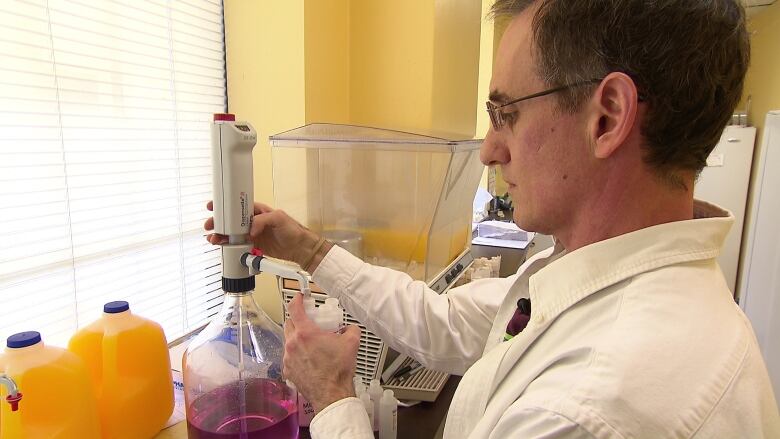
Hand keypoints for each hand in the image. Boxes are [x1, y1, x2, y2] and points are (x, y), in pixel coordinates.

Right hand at [204, 201, 321, 265]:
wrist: (299, 248)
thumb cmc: (292, 230)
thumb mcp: (279, 218)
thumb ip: (263, 220)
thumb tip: (250, 228)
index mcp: (258, 211)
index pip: (237, 207)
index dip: (224, 207)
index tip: (213, 207)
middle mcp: (252, 222)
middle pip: (230, 221)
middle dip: (218, 222)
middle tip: (209, 226)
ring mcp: (251, 234)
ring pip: (231, 233)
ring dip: (221, 235)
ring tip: (213, 238)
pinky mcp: (252, 245)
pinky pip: (237, 245)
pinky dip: (227, 245)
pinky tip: (221, 245)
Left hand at [283, 293, 360, 411]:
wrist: (332, 394)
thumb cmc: (338, 370)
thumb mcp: (351, 343)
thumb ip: (351, 329)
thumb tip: (350, 328)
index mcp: (306, 333)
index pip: (294, 308)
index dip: (296, 299)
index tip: (299, 297)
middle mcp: (292, 344)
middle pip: (288, 323)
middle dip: (297, 320)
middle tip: (309, 322)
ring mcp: (288, 358)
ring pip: (288, 341)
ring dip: (297, 338)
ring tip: (311, 344)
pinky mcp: (288, 370)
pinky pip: (289, 357)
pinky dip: (296, 354)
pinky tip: (308, 359)